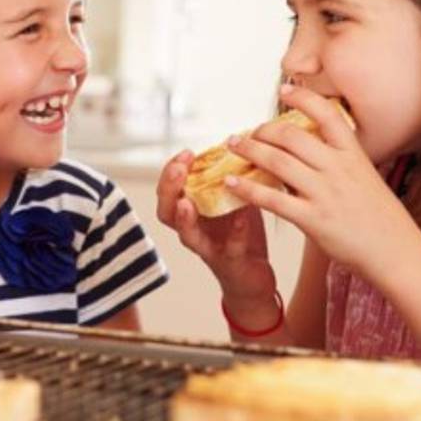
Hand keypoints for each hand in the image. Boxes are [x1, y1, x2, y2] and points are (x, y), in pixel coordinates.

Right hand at [155, 150, 276, 303]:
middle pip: (166, 211)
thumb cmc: (241, 234)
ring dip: (185, 218)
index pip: (169, 189)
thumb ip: (231, 178)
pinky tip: (240, 220)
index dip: (171, 170)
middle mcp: (193, 230)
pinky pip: (228, 249)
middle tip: (178, 170)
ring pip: (186, 235)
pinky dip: (234, 234)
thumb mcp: (234, 200)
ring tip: (186, 201)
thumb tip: (241, 143)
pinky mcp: (229, 263)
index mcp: (191, 211)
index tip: (186, 152)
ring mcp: (208, 248)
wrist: (253, 277)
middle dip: (169, 188)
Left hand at [223, 85, 420, 278]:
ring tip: (233, 146)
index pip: (326, 114)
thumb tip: (312, 153)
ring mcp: (325, 193)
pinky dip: (248, 189)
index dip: (302, 97)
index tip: (284, 89)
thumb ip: (340, 164)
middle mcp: (338, 168)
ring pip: (278, 162)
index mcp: (354, 155)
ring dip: (250, 151)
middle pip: (292, 136)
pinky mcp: (313, 219)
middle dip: (263, 130)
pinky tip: (231, 184)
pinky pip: (273, 199)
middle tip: (247, 132)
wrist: (397, 252)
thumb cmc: (383, 220)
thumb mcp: (367, 179)